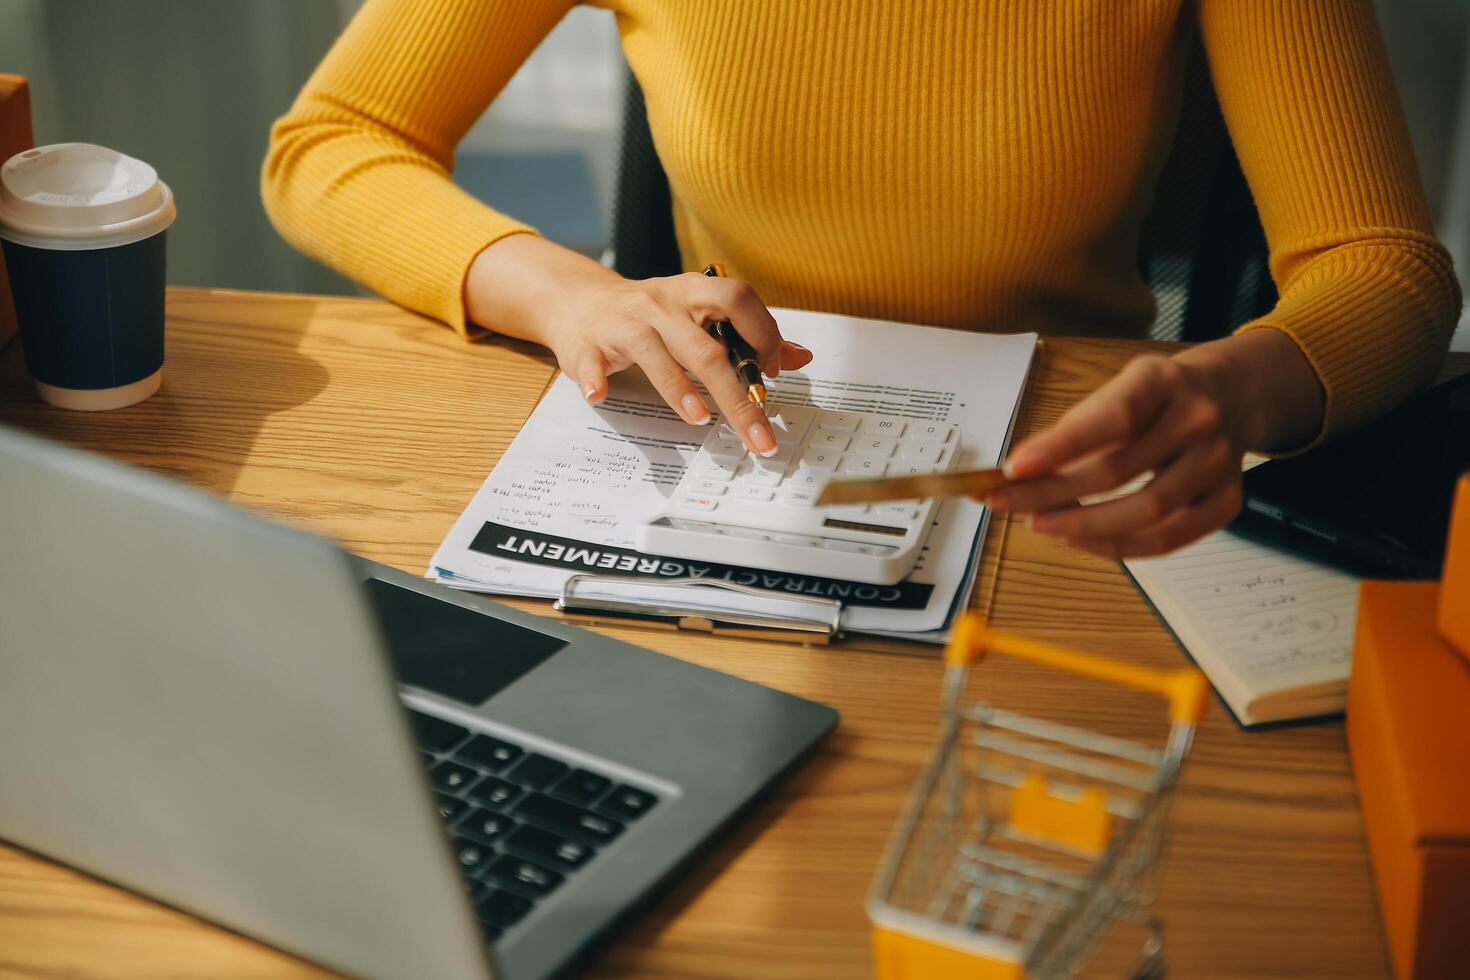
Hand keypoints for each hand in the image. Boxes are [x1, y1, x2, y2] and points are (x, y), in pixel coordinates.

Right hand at [466, 235, 810, 456]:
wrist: (579, 301)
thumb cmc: (650, 314)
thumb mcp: (698, 315)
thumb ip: (746, 334)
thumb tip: (800, 357)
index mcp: (693, 294)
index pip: (737, 300)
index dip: (761, 332)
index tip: (771, 372)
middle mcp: (661, 306)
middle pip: (705, 349)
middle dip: (736, 395)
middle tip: (758, 434)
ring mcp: (623, 324)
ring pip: (656, 354)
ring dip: (678, 387)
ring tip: (700, 418)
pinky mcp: (587, 344)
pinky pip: (592, 362)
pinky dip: (595, 379)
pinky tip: (601, 397)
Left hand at [983, 330, 1323, 558]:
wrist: (1231, 394)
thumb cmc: (1158, 397)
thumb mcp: (1119, 389)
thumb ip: (1076, 427)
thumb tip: (1021, 473)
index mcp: (1164, 381)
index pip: (1113, 417)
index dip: (1062, 446)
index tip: (1015, 468)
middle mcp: (1198, 419)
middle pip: (1120, 470)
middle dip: (1052, 493)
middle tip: (1006, 503)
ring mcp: (1219, 462)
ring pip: (1148, 511)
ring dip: (1083, 526)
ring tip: (1040, 523)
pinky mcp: (1227, 500)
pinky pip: (1170, 538)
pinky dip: (1119, 546)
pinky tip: (1081, 540)